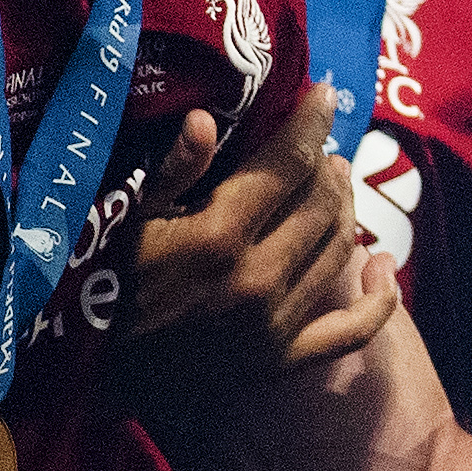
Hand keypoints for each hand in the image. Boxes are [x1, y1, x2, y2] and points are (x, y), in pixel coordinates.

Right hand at [117, 84, 400, 383]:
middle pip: (323, 203)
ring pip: (340, 249)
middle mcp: (259, 279)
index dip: (312, 123)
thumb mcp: (120, 221)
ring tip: (335, 186)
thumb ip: (169, 172)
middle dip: (328, 165)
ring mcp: (276, 325)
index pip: (289, 165)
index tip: (327, 95)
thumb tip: (205, 119)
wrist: (88, 375)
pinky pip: (353, 329)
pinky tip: (383, 264)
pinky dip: (380, 297)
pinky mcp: (283, 361)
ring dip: (345, 210)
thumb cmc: (98, 283)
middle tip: (321, 150)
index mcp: (218, 237)